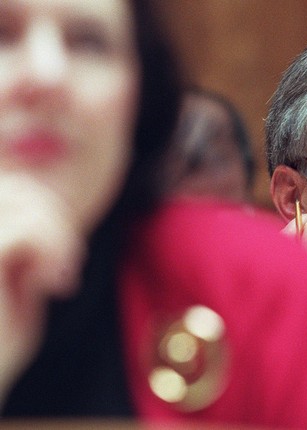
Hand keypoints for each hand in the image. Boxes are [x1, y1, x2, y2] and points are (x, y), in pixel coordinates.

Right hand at [0, 173, 85, 405]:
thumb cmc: (1, 340)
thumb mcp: (22, 279)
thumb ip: (32, 240)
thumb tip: (49, 201)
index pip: (13, 190)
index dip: (48, 210)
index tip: (62, 260)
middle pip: (20, 189)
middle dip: (58, 219)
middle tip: (68, 265)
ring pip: (24, 199)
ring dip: (59, 234)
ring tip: (63, 275)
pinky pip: (23, 232)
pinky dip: (56, 251)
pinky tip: (60, 285)